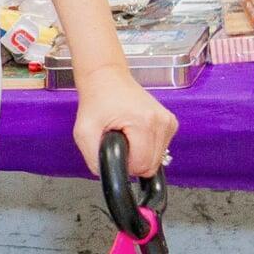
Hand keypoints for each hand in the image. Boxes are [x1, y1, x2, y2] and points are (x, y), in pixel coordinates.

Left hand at [72, 64, 177, 178]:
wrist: (106, 78)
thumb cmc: (96, 100)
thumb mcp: (83, 132)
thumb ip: (94, 159)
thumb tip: (108, 175)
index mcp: (144, 123)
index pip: (142, 166)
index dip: (125, 165)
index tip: (115, 149)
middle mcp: (161, 122)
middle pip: (151, 165)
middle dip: (132, 160)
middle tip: (118, 141)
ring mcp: (168, 122)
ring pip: (157, 159)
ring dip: (139, 153)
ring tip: (125, 134)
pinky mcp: (170, 123)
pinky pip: (160, 149)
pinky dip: (146, 146)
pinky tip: (134, 132)